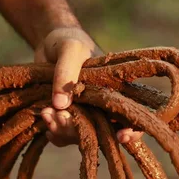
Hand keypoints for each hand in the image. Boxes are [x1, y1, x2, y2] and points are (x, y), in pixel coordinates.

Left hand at [34, 27, 143, 146]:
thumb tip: (60, 105)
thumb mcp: (70, 49)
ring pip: (80, 136)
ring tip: (45, 113)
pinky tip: (45, 122)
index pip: (132, 117)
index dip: (132, 131)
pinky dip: (55, 134)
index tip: (121, 136)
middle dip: (80, 132)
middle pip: (102, 133)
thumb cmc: (68, 41)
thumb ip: (66, 73)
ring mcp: (85, 115)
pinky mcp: (67, 119)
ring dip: (63, 131)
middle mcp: (103, 107)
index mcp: (116, 90)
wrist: (47, 44)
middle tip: (60, 118)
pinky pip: (64, 138)